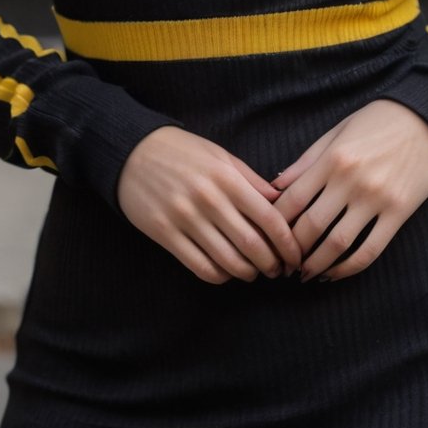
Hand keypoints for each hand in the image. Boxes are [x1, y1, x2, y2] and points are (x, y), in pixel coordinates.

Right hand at [116, 125, 304, 284]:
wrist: (132, 151)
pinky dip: (220, 276)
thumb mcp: (220, 156)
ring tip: (254, 272)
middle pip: (252, 245)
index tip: (296, 256)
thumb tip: (282, 202)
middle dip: (272, 264)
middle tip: (279, 270)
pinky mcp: (165, 234)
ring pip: (227, 261)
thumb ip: (251, 180)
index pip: (269, 219)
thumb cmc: (182, 152)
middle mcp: (208, 199)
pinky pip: (200, 266)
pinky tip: (226, 272)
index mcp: (227, 178)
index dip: (288, 243)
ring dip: (247, 273)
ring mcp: (185, 218)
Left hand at [271, 99, 427, 280]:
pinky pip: (371, 249)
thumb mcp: (337, 131)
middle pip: (311, 226)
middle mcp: (351, 180)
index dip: (275, 225)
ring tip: (304, 274)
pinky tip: (336, 273)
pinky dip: (349, 268)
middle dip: (292, 250)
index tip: (268, 237)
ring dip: (316, 265)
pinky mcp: (399, 212)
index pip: (292, 200)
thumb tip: (275, 186)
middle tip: (282, 263)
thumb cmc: (378, 121)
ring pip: (338, 244)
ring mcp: (377, 198)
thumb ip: (306, 161)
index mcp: (332, 158)